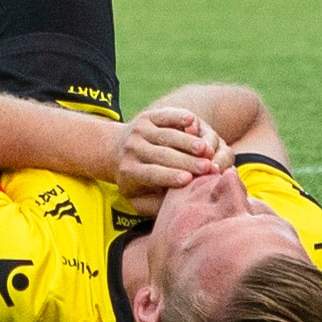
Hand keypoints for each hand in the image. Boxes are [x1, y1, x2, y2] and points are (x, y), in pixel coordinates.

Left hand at [112, 107, 226, 208]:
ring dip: (188, 142)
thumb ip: (154, 205)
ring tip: (206, 149)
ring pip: (167, 135)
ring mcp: (139, 130)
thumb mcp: (137, 198)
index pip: (151, 173)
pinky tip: (192, 120)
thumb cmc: (134, 181)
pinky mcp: (147, 116)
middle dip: (187, 161)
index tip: (189, 179)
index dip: (170, 176)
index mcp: (129, 170)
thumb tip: (174, 206)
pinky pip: (165, 115)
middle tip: (207, 167)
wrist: (114, 149)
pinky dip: (178, 116)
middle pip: (163, 154)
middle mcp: (132, 148)